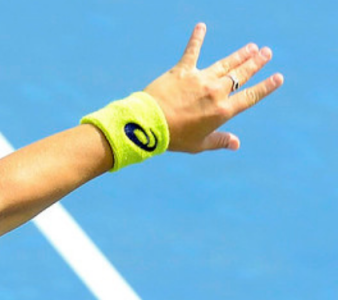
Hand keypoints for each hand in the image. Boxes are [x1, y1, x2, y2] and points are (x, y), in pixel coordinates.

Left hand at [144, 23, 283, 152]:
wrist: (150, 124)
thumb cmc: (174, 138)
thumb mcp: (199, 144)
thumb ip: (219, 141)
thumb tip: (236, 144)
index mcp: (222, 111)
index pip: (250, 96)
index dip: (266, 87)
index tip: (278, 77)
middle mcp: (215, 92)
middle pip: (240, 75)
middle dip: (255, 63)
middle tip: (266, 52)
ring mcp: (200, 79)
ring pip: (225, 64)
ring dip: (239, 55)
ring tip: (251, 47)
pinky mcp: (182, 71)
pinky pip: (192, 51)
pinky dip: (197, 38)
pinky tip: (201, 26)